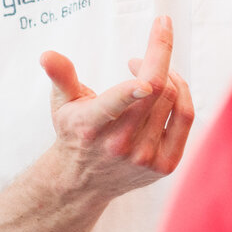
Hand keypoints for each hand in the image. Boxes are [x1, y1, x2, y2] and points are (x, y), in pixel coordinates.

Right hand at [39, 15, 193, 200]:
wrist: (83, 183)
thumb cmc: (75, 132)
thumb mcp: (63, 105)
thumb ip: (61, 76)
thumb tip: (46, 54)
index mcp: (91, 126)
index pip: (116, 103)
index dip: (132, 87)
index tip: (140, 64)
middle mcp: (120, 144)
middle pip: (156, 90)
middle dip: (158, 55)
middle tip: (147, 48)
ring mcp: (145, 157)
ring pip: (172, 98)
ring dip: (167, 73)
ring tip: (150, 71)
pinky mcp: (165, 164)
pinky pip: (185, 116)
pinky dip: (182, 92)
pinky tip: (169, 85)